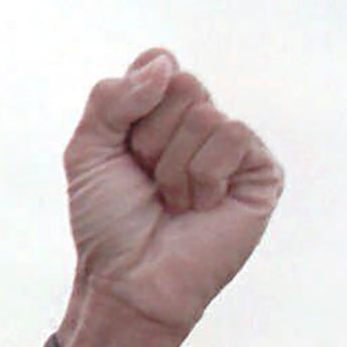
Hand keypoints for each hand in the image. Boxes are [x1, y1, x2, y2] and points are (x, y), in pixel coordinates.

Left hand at [59, 50, 282, 346]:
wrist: (128, 282)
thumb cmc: (107, 225)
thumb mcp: (87, 155)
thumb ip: (109, 100)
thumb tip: (164, 66)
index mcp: (159, 114)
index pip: (157, 64)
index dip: (134, 104)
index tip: (124, 149)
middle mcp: (198, 124)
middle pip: (181, 85)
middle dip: (150, 140)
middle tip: (148, 181)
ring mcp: (231, 147)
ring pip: (206, 114)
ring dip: (173, 168)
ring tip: (172, 202)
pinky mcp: (260, 171)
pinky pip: (233, 137)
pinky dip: (203, 177)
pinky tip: (199, 208)